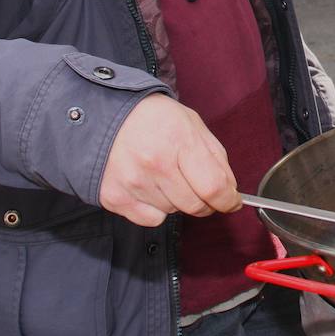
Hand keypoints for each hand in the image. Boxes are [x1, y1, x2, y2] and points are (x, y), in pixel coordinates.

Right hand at [100, 94, 240, 226]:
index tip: (231, 202)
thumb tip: (230, 191)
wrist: (104, 116)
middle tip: (198, 187)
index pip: (214, 187)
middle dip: (205, 201)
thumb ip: (216, 158)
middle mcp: (155, 163)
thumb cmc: (152, 118)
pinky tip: (148, 185)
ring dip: (177, 200)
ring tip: (164, 175)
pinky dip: (155, 208)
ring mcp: (133, 182)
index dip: (228, 200)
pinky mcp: (115, 197)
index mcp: (179, 140)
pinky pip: (151, 219)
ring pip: (173, 212)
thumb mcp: (192, 124)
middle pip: (195, 205)